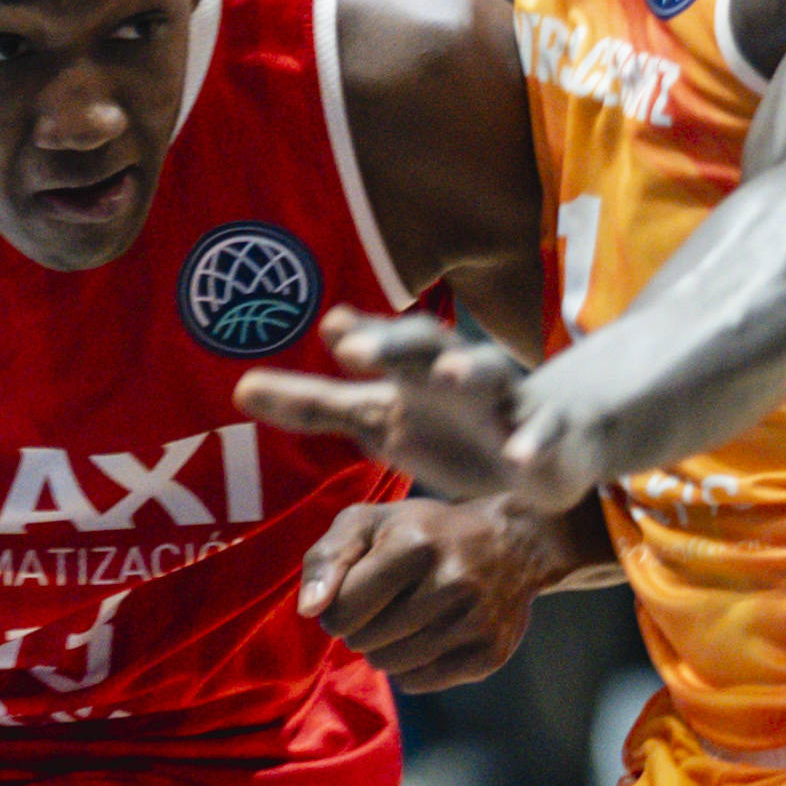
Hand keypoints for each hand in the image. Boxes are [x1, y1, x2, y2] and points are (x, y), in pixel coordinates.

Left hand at [238, 309, 606, 510]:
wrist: (545, 450)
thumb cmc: (452, 426)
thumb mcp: (379, 417)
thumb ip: (314, 404)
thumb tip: (240, 388)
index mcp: (416, 367)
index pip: (384, 341)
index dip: (362, 334)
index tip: (332, 328)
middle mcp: (459, 371)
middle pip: (427, 345)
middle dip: (395, 343)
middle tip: (354, 351)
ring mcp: (506, 399)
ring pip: (490, 373)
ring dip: (469, 370)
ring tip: (446, 376)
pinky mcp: (544, 433)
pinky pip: (541, 434)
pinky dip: (531, 442)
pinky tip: (517, 457)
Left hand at [295, 494, 573, 689]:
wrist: (513, 542)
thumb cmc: (425, 531)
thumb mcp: (370, 522)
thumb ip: (327, 558)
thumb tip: (309, 610)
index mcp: (415, 544)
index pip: (342, 610)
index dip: (337, 606)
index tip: (356, 592)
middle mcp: (452, 582)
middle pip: (364, 641)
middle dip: (360, 627)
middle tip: (384, 603)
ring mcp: (476, 621)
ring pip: (390, 665)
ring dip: (383, 648)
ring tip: (404, 619)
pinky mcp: (491, 652)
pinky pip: (419, 682)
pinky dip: (410, 667)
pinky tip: (427, 636)